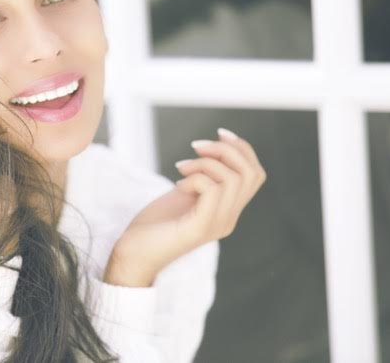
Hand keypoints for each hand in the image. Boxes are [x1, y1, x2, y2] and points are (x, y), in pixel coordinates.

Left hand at [104, 128, 265, 286]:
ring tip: (181, 167)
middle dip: (225, 149)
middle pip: (251, 173)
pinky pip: (213, 190)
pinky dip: (195, 178)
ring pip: (233, 178)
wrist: (133, 254)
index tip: (218, 133)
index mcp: (228, 209)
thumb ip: (202, 175)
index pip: (255, 174)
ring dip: (205, 163)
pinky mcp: (201, 228)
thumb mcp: (184, 192)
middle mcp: (229, 219)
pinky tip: (178, 184)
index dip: (242, 148)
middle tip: (195, 148)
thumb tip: (212, 148)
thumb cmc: (154, 223)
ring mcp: (218, 225)